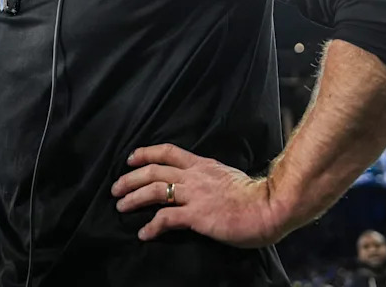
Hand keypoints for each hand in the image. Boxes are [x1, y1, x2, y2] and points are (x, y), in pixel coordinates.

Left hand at [111, 144, 287, 247]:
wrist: (269, 207)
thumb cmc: (254, 196)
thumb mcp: (226, 176)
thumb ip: (208, 177)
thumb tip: (198, 182)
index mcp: (201, 165)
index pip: (168, 151)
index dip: (145, 153)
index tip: (130, 159)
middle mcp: (194, 176)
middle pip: (153, 170)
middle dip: (130, 178)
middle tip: (116, 188)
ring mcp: (194, 195)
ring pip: (154, 190)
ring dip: (133, 198)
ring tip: (121, 207)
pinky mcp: (197, 215)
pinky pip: (166, 218)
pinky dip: (151, 226)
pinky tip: (143, 234)